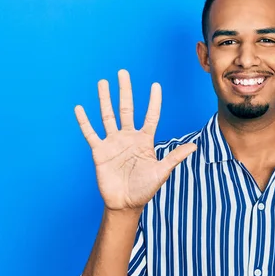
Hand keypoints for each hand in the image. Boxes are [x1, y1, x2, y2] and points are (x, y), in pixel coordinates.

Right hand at [74, 69, 196, 211]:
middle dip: (125, 91)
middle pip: (126, 109)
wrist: (126, 203)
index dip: (153, 101)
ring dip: (105, 99)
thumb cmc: (145, 188)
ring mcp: (113, 142)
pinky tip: (79, 108)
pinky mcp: (100, 151)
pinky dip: (84, 122)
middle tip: (123, 72)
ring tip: (102, 82)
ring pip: (108, 116)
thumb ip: (175, 156)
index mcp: (145, 140)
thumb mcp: (162, 171)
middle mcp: (129, 137)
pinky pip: (91, 133)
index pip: (150, 116)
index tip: (155, 85)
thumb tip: (195, 146)